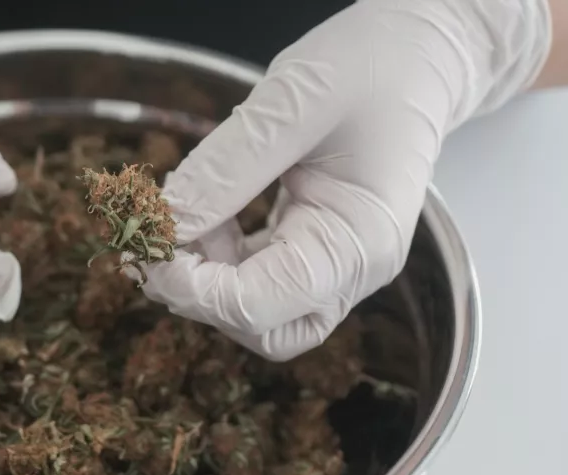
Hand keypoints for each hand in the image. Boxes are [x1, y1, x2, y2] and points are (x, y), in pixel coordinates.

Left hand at [136, 0, 551, 360]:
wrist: (417, 54)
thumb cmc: (373, 67)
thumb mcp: (293, 103)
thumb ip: (226, 167)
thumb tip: (167, 220)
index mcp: (360, 243)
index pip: (261, 305)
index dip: (193, 288)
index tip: (151, 247)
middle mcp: (352, 270)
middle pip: (259, 326)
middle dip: (199, 293)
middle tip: (160, 238)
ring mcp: (334, 264)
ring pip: (254, 311)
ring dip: (206, 275)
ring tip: (193, 210)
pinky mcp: (312, 249)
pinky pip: (255, 279)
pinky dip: (218, 258)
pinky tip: (210, 212)